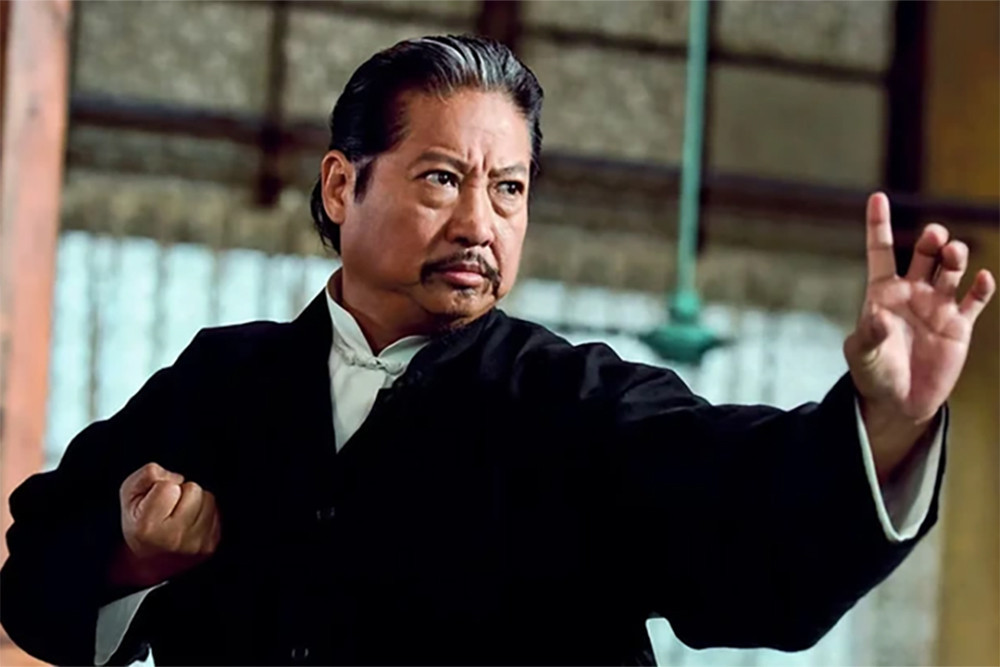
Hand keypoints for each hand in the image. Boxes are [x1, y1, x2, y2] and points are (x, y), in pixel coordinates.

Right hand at [109, 462, 220, 588]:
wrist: (150, 561)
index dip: (160, 487)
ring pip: (208, 498)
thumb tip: (177, 477)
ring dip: (195, 502)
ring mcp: (195, 544)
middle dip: (181, 493)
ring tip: (179, 516)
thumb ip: (147, 475)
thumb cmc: (139, 524)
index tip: (154, 502)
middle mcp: (173, 538)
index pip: (168, 486)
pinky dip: (204, 514)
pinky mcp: (210, 546)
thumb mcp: (129, 495)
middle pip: (193, 489)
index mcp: (148, 528)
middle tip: (168, 509)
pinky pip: (217, 512)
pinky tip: (189, 524)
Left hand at [844, 193, 994, 479]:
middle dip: (932, 240)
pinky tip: (981, 280)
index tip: (877, 197)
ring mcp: (937, 306)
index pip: (881, 250)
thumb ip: (868, 335)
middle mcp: (912, 292)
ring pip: (951, 270)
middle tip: (936, 238)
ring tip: (955, 255)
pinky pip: (974, 300)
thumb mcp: (862, 356)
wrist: (899, 402)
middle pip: (924, 254)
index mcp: (882, 292)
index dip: (879, 224)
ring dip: (956, 258)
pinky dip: (980, 287)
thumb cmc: (873, 374)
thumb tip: (877, 316)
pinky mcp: (959, 326)